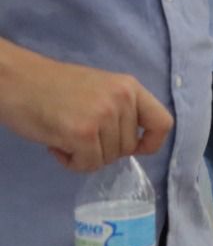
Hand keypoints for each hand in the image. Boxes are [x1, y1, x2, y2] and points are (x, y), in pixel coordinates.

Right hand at [0, 57, 172, 170]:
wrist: (16, 81)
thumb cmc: (52, 87)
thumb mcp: (99, 90)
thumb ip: (120, 110)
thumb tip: (133, 144)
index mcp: (130, 87)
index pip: (163, 123)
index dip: (151, 143)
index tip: (134, 148)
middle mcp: (123, 99)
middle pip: (128, 147)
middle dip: (103, 150)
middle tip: (77, 134)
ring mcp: (104, 115)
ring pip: (108, 159)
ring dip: (85, 156)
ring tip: (64, 135)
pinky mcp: (82, 132)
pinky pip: (88, 165)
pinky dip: (71, 163)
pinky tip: (56, 145)